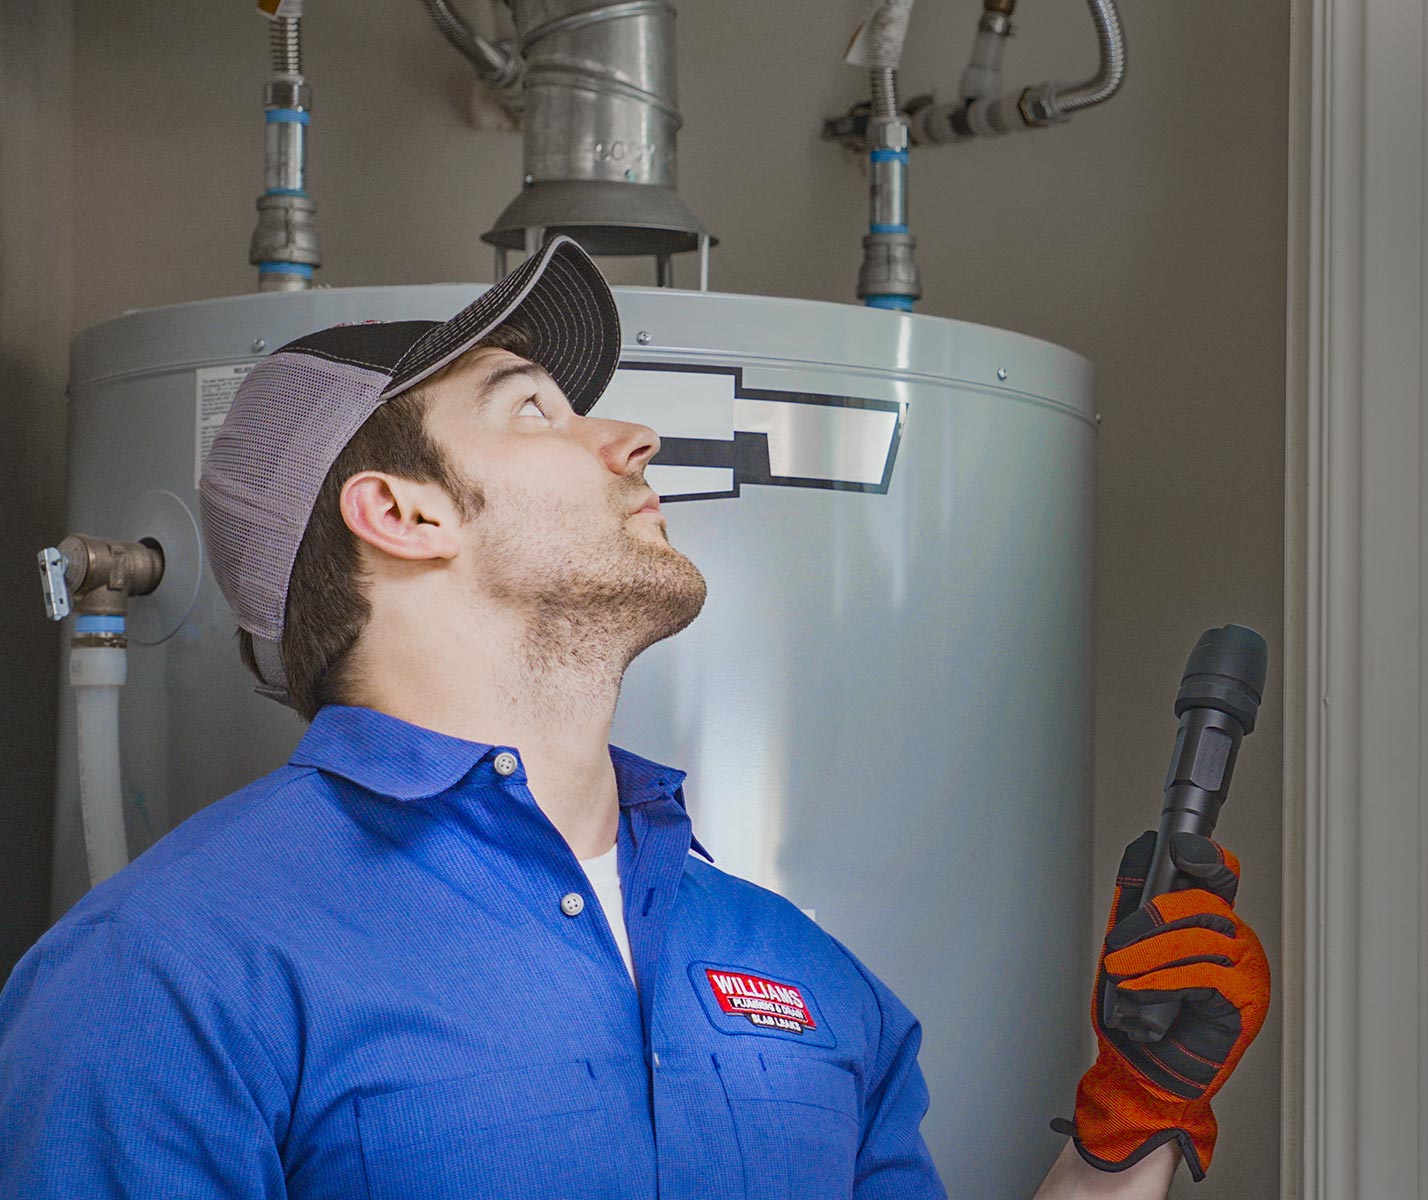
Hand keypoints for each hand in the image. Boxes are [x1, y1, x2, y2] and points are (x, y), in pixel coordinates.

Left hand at [1050, 830, 1270, 1181]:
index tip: (1180, 846)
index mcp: (1210, 922)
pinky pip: (1205, 976)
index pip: (1219, 875)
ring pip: (1202, 939)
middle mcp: (1233, 940)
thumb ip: (1134, 900)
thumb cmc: (1138, 1012)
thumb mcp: (1127, 945)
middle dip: (1153, 918)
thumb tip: (1142, 849)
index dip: (1204, 855)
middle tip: (1119, 943)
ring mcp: (1245, 970)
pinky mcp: (1244, 1002)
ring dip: (1151, 954)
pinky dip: (1166, 981)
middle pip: (1205, 903)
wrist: (1143, 1073)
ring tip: (1122, 972)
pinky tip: (1143, 990)